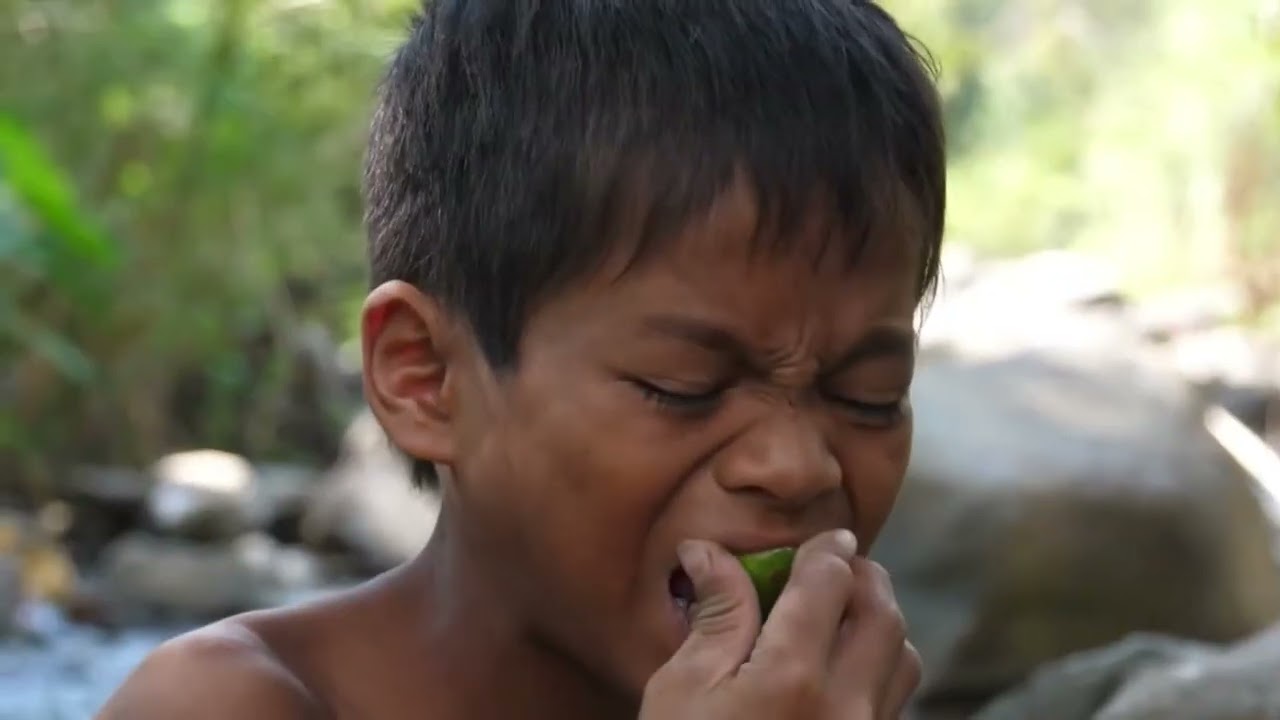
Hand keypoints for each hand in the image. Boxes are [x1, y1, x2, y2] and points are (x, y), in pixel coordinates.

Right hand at [639, 529, 919, 719]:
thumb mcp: (681, 690)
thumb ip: (715, 615)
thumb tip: (709, 550)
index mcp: (791, 677)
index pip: (828, 583)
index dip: (826, 550)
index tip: (825, 537)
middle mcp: (845, 710)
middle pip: (883, 615)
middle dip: (865, 578)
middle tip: (840, 565)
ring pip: (904, 662)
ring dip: (882, 624)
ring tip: (847, 614)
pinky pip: (895, 706)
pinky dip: (881, 672)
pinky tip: (843, 672)